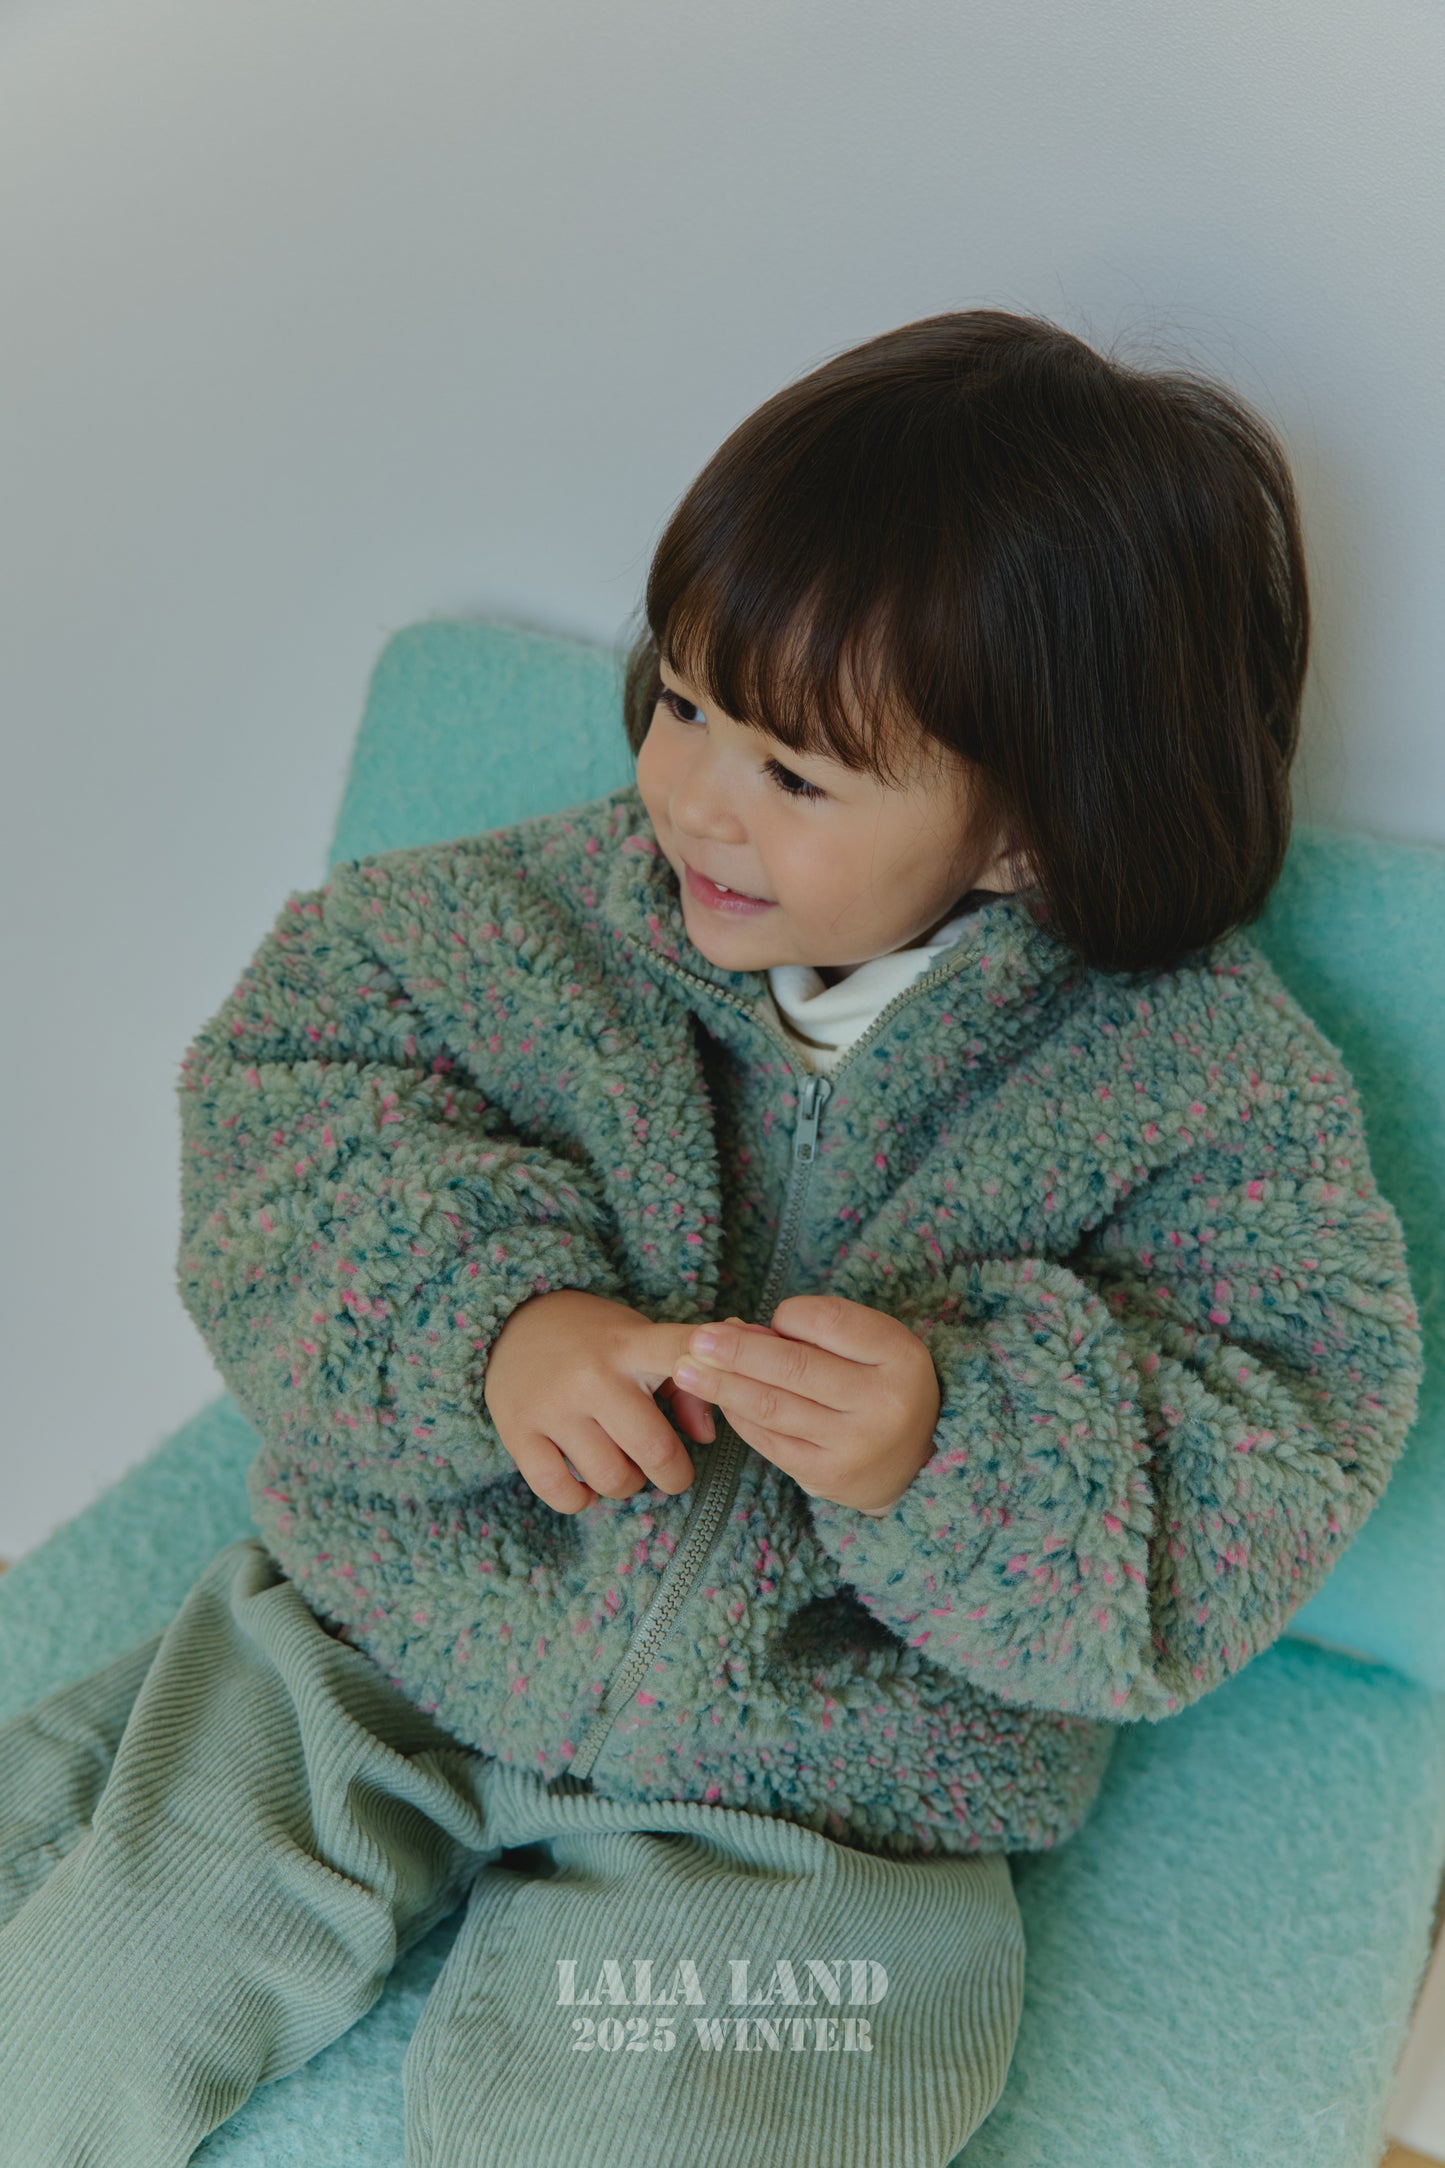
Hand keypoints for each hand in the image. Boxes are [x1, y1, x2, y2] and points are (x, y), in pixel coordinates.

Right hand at [483, 1289, 721, 1513]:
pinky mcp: (517, 1432)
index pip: (681, 1355)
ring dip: (627, 1485)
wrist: (514, 1321)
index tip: (731, 1392)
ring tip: (624, 1467)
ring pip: (611, 1478)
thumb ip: (686, 1384)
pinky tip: (586, 1485)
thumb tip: (706, 1437)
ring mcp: (552, 1405)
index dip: (712, 1375)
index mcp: (630, 1345)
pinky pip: (561, 1492)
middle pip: (654, 1449)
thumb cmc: (596, 1340)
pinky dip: (581, 1500)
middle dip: (673, 1474)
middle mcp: (592, 1375)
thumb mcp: (641, 1342)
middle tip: (670, 1471)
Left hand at [670, 1294, 940, 1514]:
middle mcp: (884, 1403)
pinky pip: (769, 1440)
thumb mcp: (872, 1346)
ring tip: (686, 1370)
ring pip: (774, 1407)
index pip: (830, 1322)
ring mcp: (855, 1445)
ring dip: (723, 1386)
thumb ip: (819, 1332)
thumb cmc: (879, 1385)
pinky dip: (739, 1416)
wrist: (913, 1464)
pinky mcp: (827, 1476)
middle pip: (795, 1368)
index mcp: (901, 1356)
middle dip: (737, 1352)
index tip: (771, 1317)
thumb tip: (739, 1331)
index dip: (790, 1316)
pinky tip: (717, 1399)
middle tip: (696, 1340)